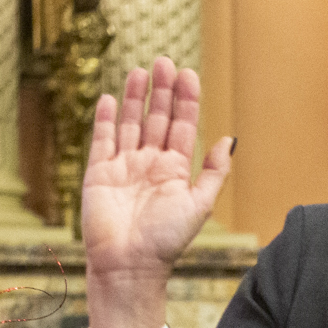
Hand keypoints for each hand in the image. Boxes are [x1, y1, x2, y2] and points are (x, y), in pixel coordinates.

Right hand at [81, 57, 233, 280]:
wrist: (129, 265)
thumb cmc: (166, 241)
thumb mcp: (199, 205)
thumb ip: (213, 172)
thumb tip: (228, 140)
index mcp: (175, 170)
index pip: (182, 126)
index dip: (185, 100)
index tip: (188, 74)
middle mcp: (150, 164)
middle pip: (157, 118)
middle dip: (162, 91)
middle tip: (164, 62)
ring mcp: (124, 167)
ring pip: (131, 124)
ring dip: (136, 98)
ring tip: (141, 71)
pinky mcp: (99, 173)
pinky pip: (103, 140)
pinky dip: (107, 119)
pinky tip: (112, 98)